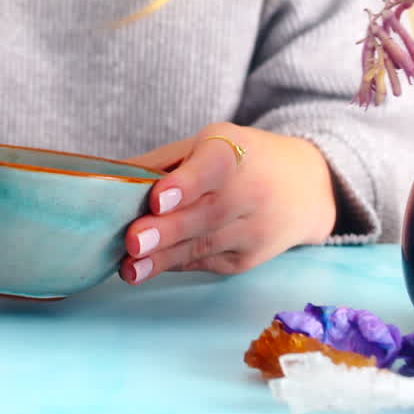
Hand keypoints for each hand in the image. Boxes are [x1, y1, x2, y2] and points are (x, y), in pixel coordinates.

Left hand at [119, 122, 336, 282]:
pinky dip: (175, 264)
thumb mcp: (206, 144)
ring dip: (163, 259)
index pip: (211, 167)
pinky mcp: (249, 259)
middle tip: (132, 241)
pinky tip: (146, 268)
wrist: (305, 187)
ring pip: (203, 246)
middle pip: (206, 214)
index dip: (185, 184)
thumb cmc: (240, 160)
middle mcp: (250, 192)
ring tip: (129, 267)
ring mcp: (253, 230)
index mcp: (233, 152)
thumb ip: (161, 163)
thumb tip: (108, 180)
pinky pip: (205, 262)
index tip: (157, 198)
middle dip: (166, 230)